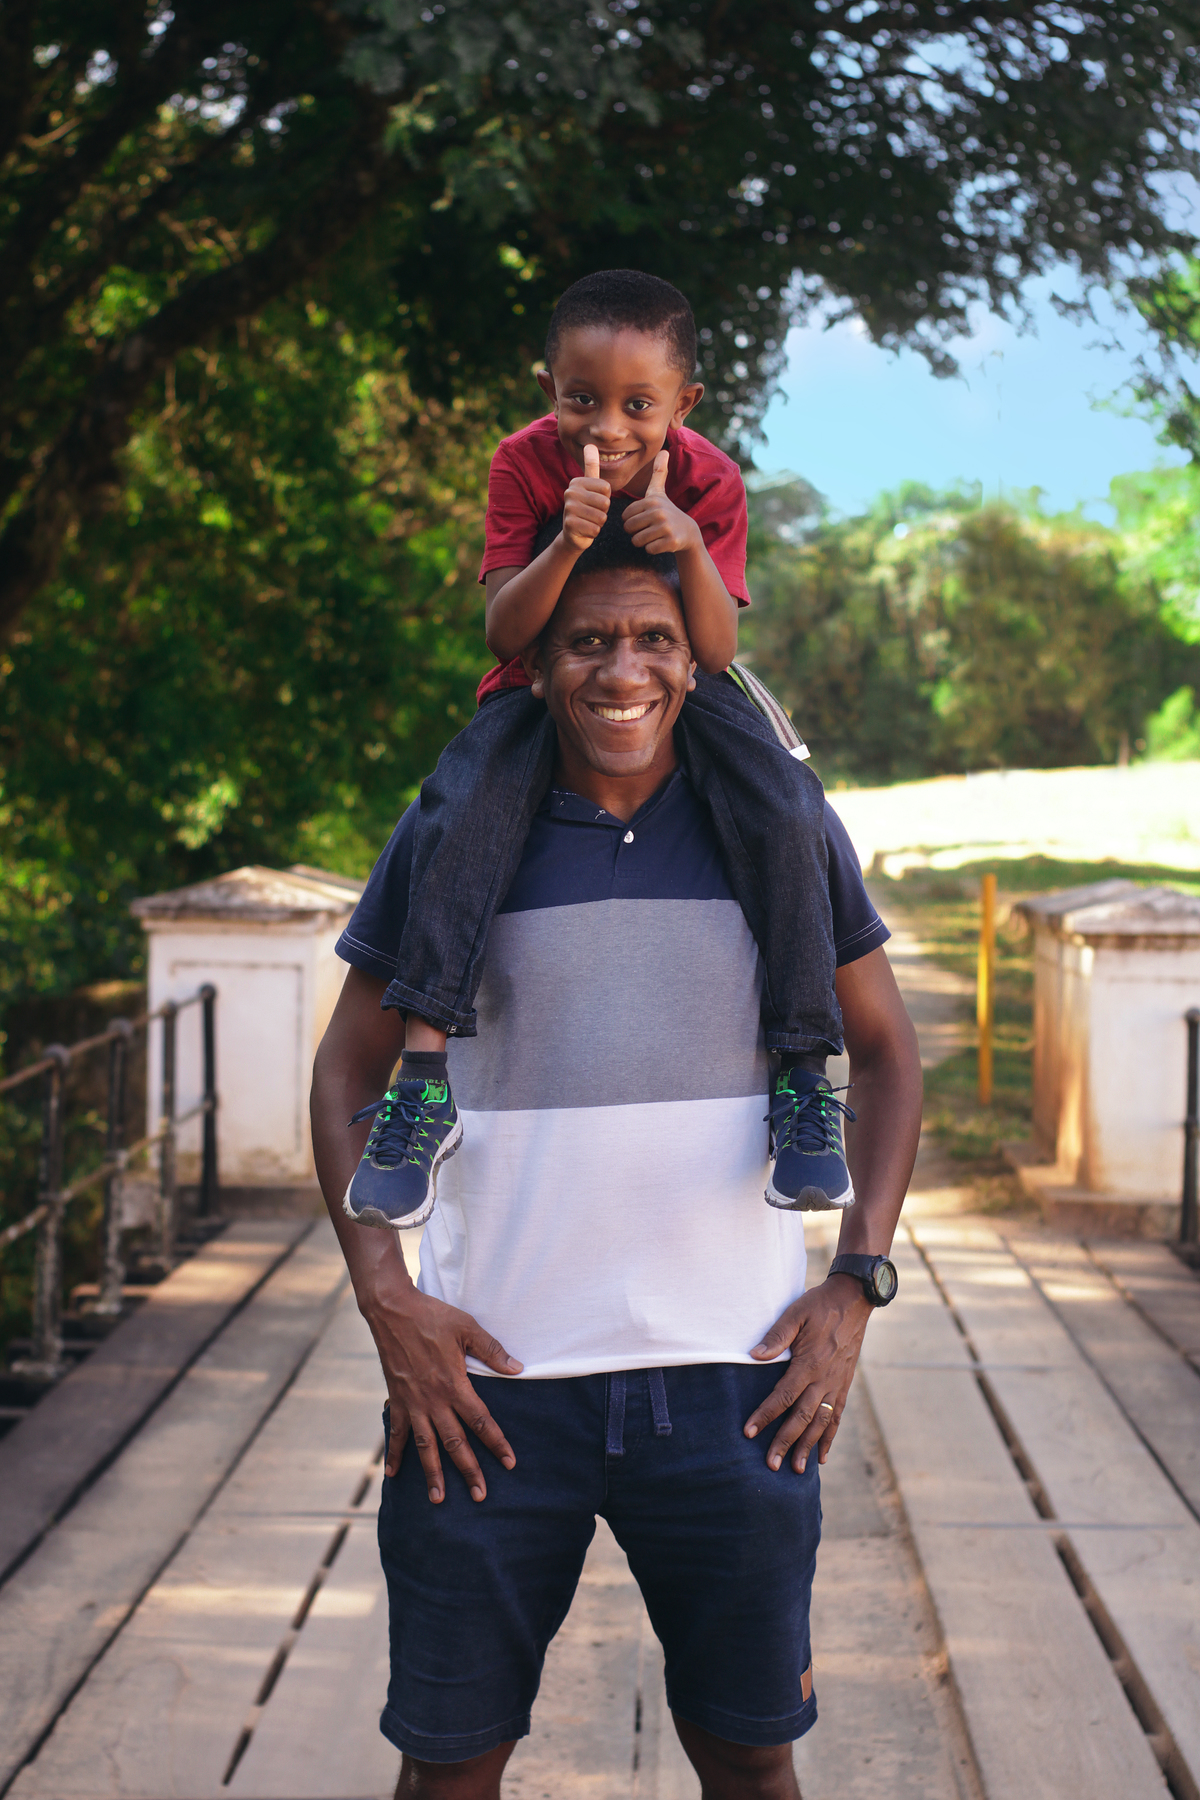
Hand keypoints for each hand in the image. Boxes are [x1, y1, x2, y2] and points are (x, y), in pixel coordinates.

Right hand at [367, 1279, 522, 1501]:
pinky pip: (395, 1432)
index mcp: (454, 1384)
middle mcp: (433, 1400)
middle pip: (454, 1442)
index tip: (509, 1462)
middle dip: (469, 1470)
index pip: (480, 1421)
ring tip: (439, 1499)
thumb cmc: (432, 1316)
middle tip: (480, 1495)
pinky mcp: (396, 1399)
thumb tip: (517, 1368)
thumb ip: (492, 1351)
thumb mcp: (467, 1328)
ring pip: (426, 1446)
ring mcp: (412, 1403)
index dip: (496, 1442)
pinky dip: (395, 1453)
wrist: (392, 1310)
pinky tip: (394, 1474)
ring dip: (433, 1473)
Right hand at [562, 443, 610, 549]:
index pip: (607, 488)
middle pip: (605, 503)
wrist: (573, 534)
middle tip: (591, 513)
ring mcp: (568, 508)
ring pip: (601, 517)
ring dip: (598, 523)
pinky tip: (585, 530)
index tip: (594, 502)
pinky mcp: (570, 524)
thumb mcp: (590, 486)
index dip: (605, 498)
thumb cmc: (586, 508)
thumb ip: (591, 466)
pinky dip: (594, 532)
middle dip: (603, 512)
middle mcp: (570, 492)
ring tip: (588, 521)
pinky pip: (595, 529)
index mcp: (577, 481)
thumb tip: (590, 444)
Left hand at [622, 450, 700, 554]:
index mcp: (652, 500)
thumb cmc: (667, 511)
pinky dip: (653, 549)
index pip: (625, 517)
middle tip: (649, 529)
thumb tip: (663, 450)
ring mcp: (665, 527)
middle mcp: (658, 512)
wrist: (688, 532)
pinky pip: (649, 549)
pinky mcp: (670, 541)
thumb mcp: (660, 492)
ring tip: (655, 535)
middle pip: (630, 529)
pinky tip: (662, 542)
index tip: (644, 519)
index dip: (632, 521)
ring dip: (644, 542)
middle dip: (636, 532)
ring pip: (637, 541)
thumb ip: (657, 473)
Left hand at [743, 1275, 872, 1473]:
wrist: (854, 1300)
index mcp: (809, 1363)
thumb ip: (776, 1336)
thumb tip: (754, 1356)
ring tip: (796, 1468)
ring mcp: (836, 1385)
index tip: (749, 1432)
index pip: (783, 1396)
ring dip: (808, 1447)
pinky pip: (836, 1417)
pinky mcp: (844, 1385)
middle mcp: (824, 1379)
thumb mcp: (795, 1313)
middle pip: (802, 1417)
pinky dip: (829, 1438)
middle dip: (785, 1442)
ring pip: (821, 1423)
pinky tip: (822, 1456)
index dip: (765, 1415)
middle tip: (770, 1464)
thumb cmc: (820, 1305)